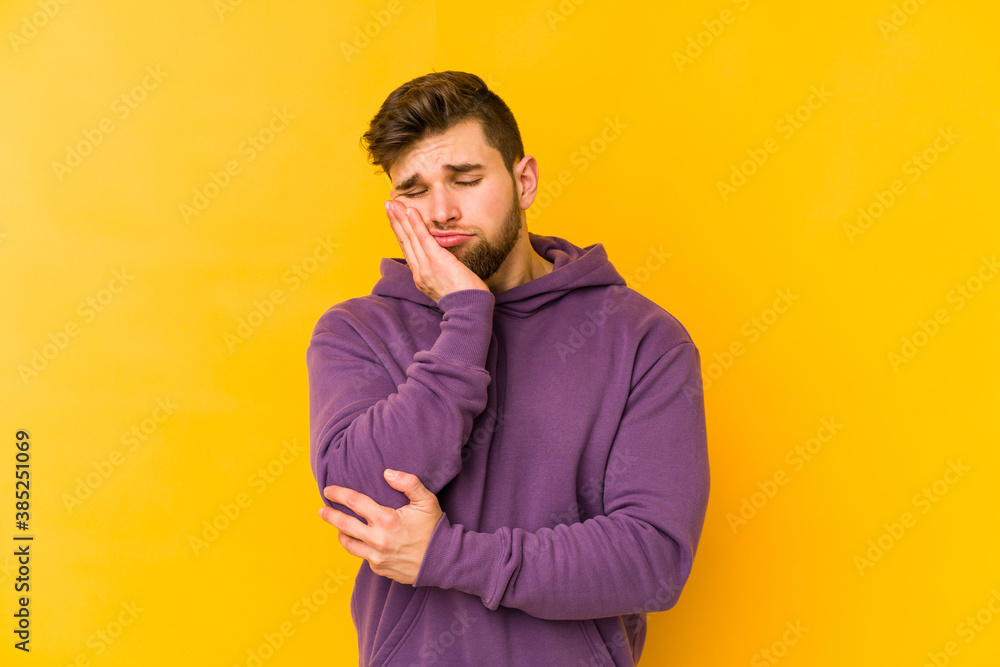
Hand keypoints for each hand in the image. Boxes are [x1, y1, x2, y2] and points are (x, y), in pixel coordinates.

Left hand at [318, 469, 442, 584]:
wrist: (443, 561)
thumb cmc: (434, 528)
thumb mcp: (427, 500)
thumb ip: (408, 483)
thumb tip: (387, 473)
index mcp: (386, 519)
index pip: (354, 502)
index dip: (339, 494)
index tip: (329, 490)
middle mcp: (377, 539)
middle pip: (343, 524)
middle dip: (329, 515)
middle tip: (322, 510)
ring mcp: (376, 557)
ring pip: (348, 543)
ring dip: (341, 533)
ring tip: (339, 527)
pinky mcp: (379, 568)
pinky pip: (362, 556)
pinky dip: (360, 546)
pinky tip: (362, 540)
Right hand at [385, 199, 488, 301]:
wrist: (469, 310)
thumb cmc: (464, 300)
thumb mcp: (447, 285)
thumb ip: (440, 272)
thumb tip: (442, 261)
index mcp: (421, 277)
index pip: (408, 250)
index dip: (400, 233)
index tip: (394, 219)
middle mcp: (419, 271)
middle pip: (405, 241)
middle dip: (395, 221)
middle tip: (388, 205)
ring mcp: (426, 266)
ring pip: (410, 238)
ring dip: (401, 218)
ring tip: (393, 203)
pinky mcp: (437, 261)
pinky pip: (424, 238)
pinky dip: (416, 224)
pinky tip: (410, 211)